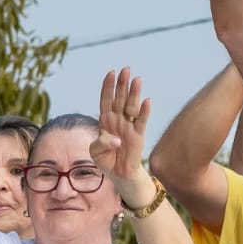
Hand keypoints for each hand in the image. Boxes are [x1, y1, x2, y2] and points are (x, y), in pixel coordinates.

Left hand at [92, 68, 149, 183]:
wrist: (119, 174)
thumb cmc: (106, 160)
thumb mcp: (95, 152)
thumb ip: (101, 142)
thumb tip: (116, 139)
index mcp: (105, 121)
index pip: (106, 100)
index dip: (107, 87)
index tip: (110, 73)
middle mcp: (118, 120)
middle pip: (119, 99)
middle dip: (122, 84)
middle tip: (125, 69)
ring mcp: (128, 127)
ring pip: (131, 106)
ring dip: (134, 93)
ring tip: (136, 79)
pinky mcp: (138, 136)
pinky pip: (142, 122)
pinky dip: (144, 112)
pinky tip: (147, 100)